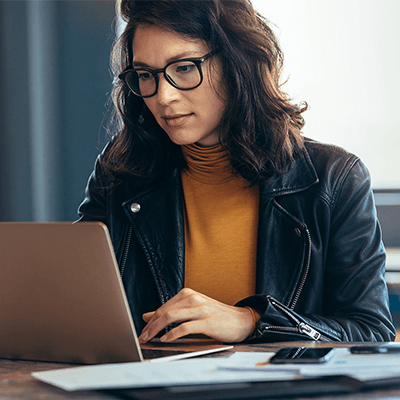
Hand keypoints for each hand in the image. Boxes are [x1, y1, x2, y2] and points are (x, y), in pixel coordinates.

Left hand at [138, 288, 253, 343]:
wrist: (241, 320)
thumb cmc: (216, 316)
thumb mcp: (191, 310)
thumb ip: (171, 312)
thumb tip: (147, 315)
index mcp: (188, 294)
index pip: (163, 307)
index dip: (150, 320)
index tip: (142, 331)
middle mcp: (193, 298)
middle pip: (165, 311)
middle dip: (150, 326)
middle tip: (142, 337)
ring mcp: (200, 309)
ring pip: (171, 317)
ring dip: (157, 329)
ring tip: (150, 339)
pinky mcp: (207, 321)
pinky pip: (185, 327)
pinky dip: (172, 334)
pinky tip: (166, 339)